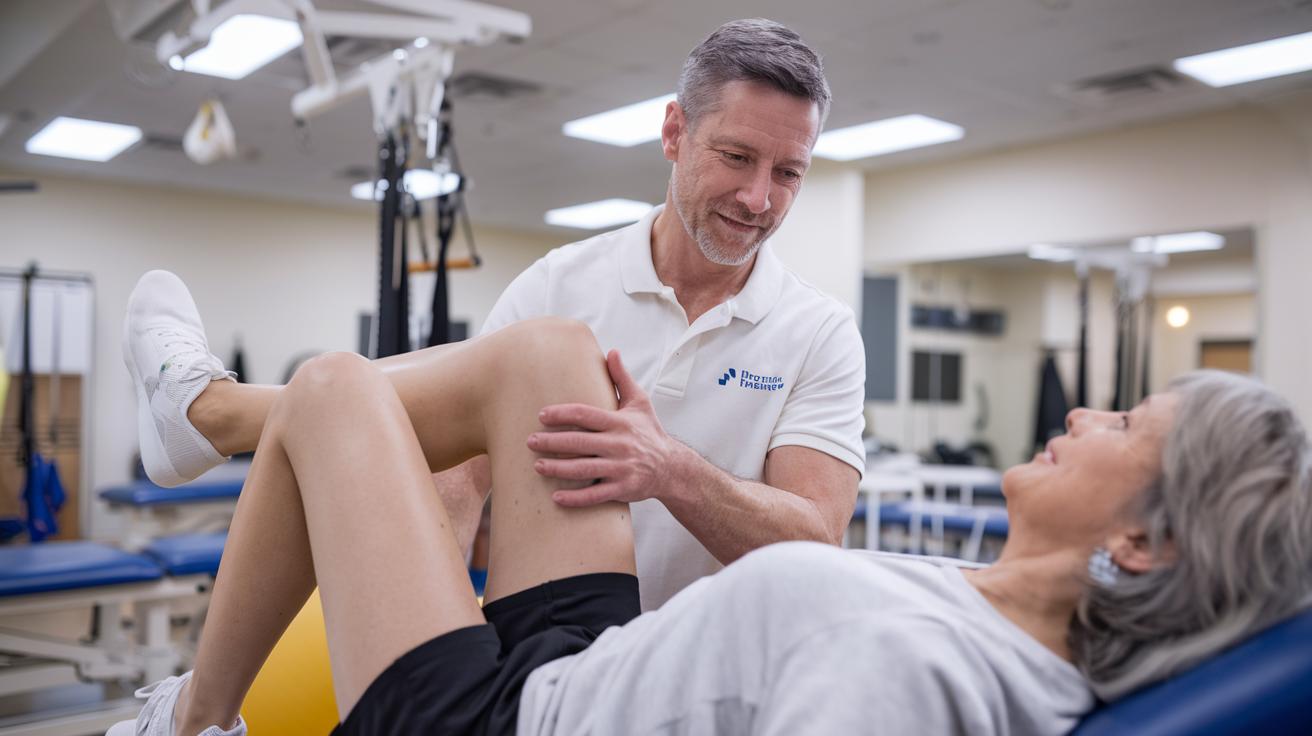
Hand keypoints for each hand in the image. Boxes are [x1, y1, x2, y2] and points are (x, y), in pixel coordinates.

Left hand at [528, 350, 682, 506]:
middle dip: (553, 442)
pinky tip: (556, 497)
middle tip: (530, 441)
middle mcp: (620, 445)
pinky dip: (575, 498)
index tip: (542, 415)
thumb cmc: (650, 432)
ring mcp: (621, 469)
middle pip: (580, 443)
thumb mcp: (640, 403)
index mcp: (620, 422)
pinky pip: (595, 495)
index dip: (563, 414)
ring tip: (538, 466)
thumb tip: (612, 352)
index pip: (587, 415)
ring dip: (558, 469)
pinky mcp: (623, 489)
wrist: (671, 467)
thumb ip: (622, 379)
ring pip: (584, 469)